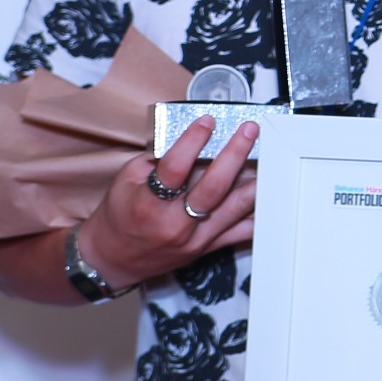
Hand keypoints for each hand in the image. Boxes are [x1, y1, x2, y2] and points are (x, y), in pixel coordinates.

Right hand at [77, 118, 259, 288]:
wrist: (112, 259)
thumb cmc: (119, 216)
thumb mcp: (126, 181)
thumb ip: (157, 159)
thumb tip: (189, 136)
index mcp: (149, 204)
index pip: (175, 168)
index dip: (193, 141)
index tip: (208, 121)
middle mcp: (174, 224)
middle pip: (213, 188)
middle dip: (235, 155)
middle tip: (249, 131)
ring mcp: (194, 239)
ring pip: (233, 209)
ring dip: (253, 182)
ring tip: (268, 158)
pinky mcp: (205, 249)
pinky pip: (239, 232)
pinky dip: (256, 213)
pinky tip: (269, 195)